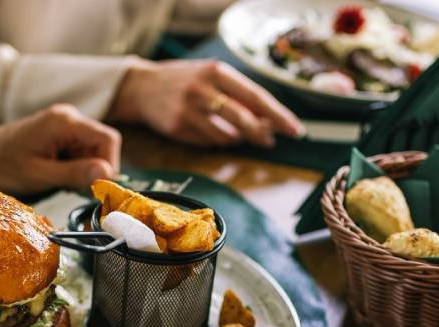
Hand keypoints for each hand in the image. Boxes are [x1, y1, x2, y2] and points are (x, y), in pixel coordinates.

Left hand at [0, 104, 120, 194]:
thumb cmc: (1, 165)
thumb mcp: (39, 175)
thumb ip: (74, 173)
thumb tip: (106, 174)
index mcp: (65, 122)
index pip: (109, 140)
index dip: (109, 166)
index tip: (95, 186)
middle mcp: (68, 118)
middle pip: (103, 146)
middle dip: (94, 169)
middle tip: (71, 186)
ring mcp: (64, 125)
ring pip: (93, 151)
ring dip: (83, 170)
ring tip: (58, 179)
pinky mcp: (59, 135)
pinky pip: (80, 152)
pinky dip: (74, 168)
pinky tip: (55, 174)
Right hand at [109, 59, 303, 147]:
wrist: (142, 87)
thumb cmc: (187, 81)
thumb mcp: (213, 77)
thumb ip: (239, 95)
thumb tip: (270, 122)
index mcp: (216, 71)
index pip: (256, 96)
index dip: (278, 116)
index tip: (296, 131)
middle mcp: (202, 89)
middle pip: (243, 119)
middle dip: (261, 134)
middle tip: (269, 141)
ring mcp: (187, 109)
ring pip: (226, 136)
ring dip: (238, 139)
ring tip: (238, 134)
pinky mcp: (177, 127)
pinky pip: (207, 143)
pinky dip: (217, 142)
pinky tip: (214, 133)